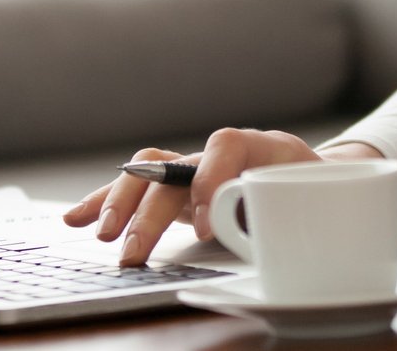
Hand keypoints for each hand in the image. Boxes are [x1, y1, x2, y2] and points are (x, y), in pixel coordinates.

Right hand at [62, 129, 324, 266]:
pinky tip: (75, 219)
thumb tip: (285, 228)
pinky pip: (136, 188)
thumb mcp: (320, 192)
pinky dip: (104, 202)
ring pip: (147, 171)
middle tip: (135, 250)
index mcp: (262, 147)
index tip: (207, 226)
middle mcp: (219, 155)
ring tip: (103, 236)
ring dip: (120, 203)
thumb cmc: (317, 188)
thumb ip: (300, 203)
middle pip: (174, 165)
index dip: (211, 181)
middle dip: (150, 209)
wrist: (316, 178)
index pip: (227, 145)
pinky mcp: (178, 191)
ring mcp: (193, 170)